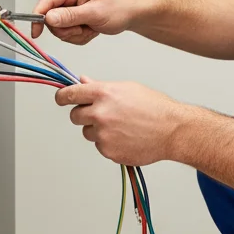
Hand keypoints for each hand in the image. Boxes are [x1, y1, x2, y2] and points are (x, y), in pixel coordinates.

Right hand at [31, 0, 140, 44]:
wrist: (131, 13)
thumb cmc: (120, 7)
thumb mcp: (95, 13)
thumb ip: (70, 16)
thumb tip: (49, 17)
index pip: (46, 0)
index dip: (38, 16)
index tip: (36, 32)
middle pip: (50, 16)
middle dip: (65, 28)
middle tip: (82, 28)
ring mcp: (70, 4)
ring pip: (58, 26)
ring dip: (74, 33)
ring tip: (89, 28)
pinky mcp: (72, 14)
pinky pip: (66, 30)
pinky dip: (78, 35)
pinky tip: (90, 29)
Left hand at [54, 79, 193, 166]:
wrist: (173, 130)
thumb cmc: (155, 107)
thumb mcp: (127, 88)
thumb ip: (101, 87)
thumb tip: (82, 81)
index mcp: (104, 94)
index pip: (70, 94)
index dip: (62, 97)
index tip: (60, 99)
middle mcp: (100, 114)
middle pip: (75, 116)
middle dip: (83, 115)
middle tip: (100, 115)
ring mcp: (103, 135)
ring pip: (88, 132)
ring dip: (98, 130)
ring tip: (122, 127)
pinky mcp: (108, 151)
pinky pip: (100, 146)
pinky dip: (110, 143)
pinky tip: (127, 137)